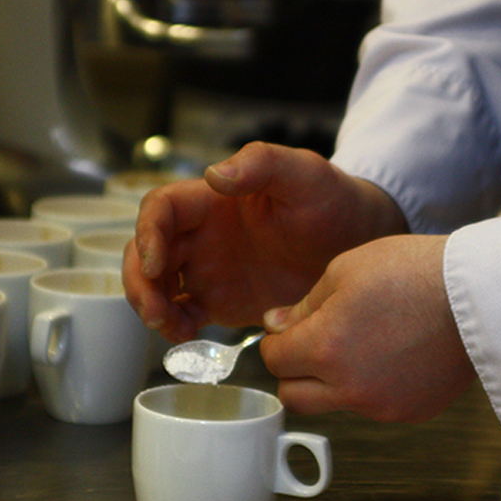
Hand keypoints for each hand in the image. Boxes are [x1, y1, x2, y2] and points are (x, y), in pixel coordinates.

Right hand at [124, 141, 407, 342]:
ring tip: (170, 329)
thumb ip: (262, 164)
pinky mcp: (221, 301)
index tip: (159, 265)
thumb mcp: (304, 173)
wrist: (359, 243)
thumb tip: (215, 175)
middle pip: (147, 251)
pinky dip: (174, 327)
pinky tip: (187, 337)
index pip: (161, 209)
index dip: (149, 234)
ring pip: (157, 286)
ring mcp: (209, 268)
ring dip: (150, 307)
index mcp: (213, 200)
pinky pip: (183, 314)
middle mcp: (202, 234)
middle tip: (154, 311)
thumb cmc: (333, 200)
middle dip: (140, 281)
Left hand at [259, 234, 477, 420]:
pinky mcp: (411, 412)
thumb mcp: (345, 271)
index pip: (274, 360)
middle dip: (294, 371)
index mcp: (325, 348)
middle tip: (313, 344)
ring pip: (335, 403)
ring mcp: (381, 405)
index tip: (288, 330)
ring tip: (365, 341)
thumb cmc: (416, 273)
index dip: (276, 341)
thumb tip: (275, 324)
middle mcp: (349, 387)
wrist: (480, 294)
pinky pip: (374, 406)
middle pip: (293, 397)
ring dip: (334, 380)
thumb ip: (304, 305)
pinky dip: (373, 386)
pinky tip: (395, 354)